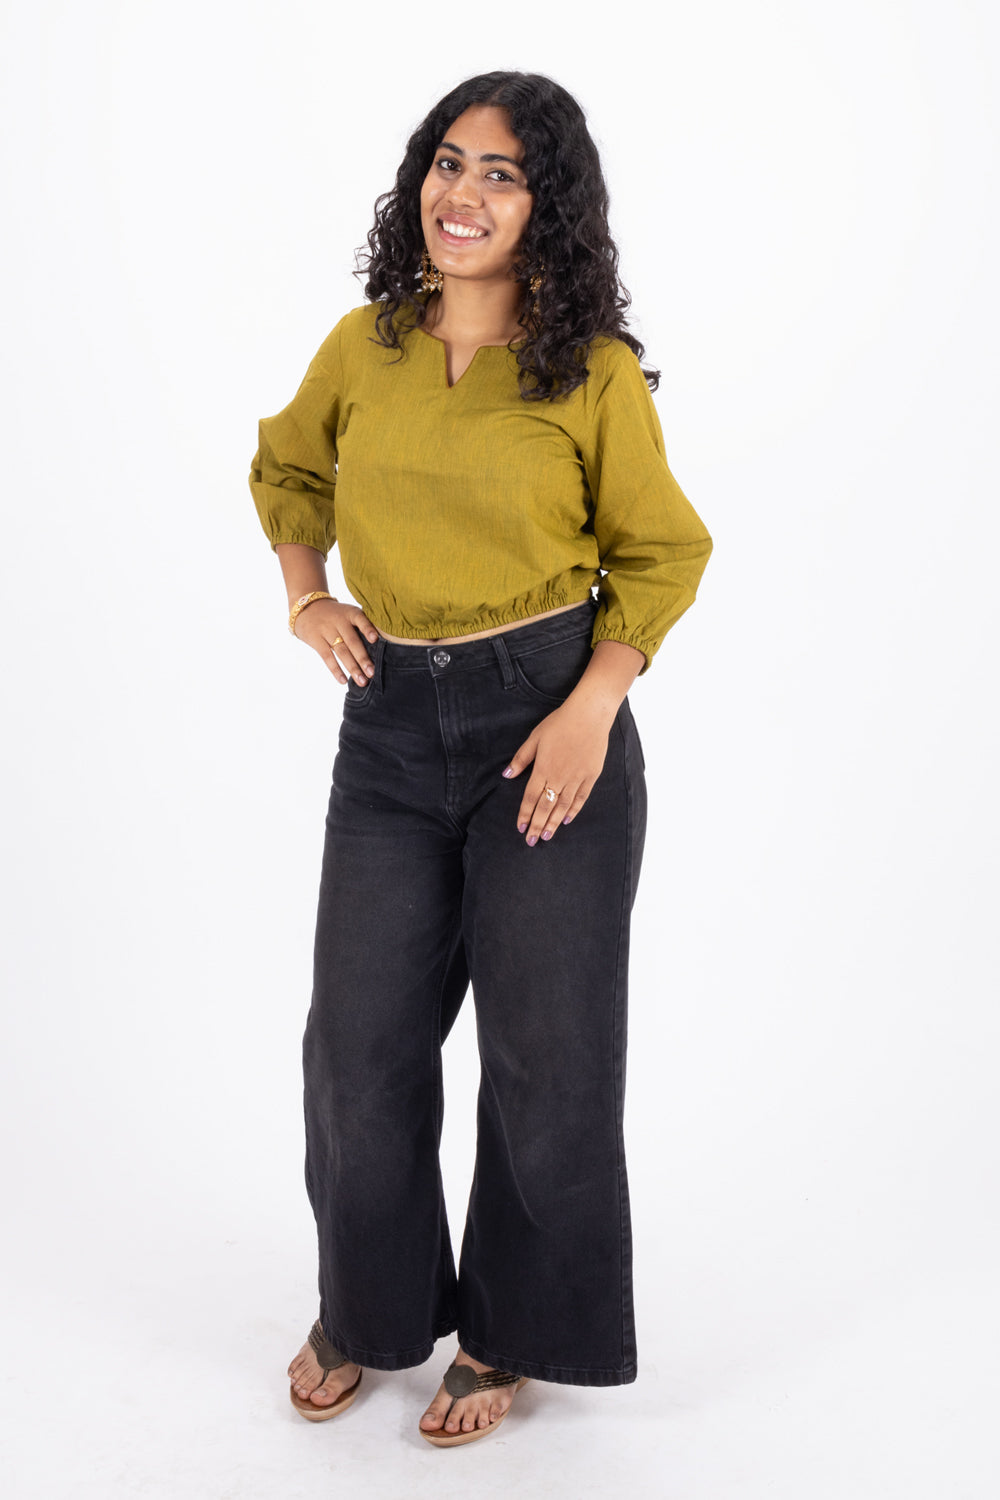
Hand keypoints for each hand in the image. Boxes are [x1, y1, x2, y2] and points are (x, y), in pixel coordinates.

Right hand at [293, 598, 379, 685]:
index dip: (368, 629)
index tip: (375, 639)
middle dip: (363, 658)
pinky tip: (343, 680)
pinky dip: (336, 670)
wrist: (306, 608)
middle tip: (372, 673)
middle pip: (352, 641)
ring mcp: (326, 631)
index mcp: (350, 613)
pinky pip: (327, 657)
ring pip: (341, 651)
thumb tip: (379, 648)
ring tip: (362, 681)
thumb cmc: (335, 615)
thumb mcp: (347, 613)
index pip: (360, 620)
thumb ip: (361, 626)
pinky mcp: (316, 640)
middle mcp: (339, 621)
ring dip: (352, 668)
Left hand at [502, 699, 613, 844]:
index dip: (525, 814)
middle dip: (537, 825)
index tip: (521, 828)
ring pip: (563, 806)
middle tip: (531, 842)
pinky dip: (573, 810)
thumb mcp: (535, 738)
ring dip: (554, 823)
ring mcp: (577, 778)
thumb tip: (507, 775)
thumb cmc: (560, 723)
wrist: (589, 715)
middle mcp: (560, 777)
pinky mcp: (591, 775)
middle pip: (546, 807)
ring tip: (547, 836)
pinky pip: (581, 798)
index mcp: (544, 768)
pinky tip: (567, 820)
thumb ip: (521, 758)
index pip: (531, 797)